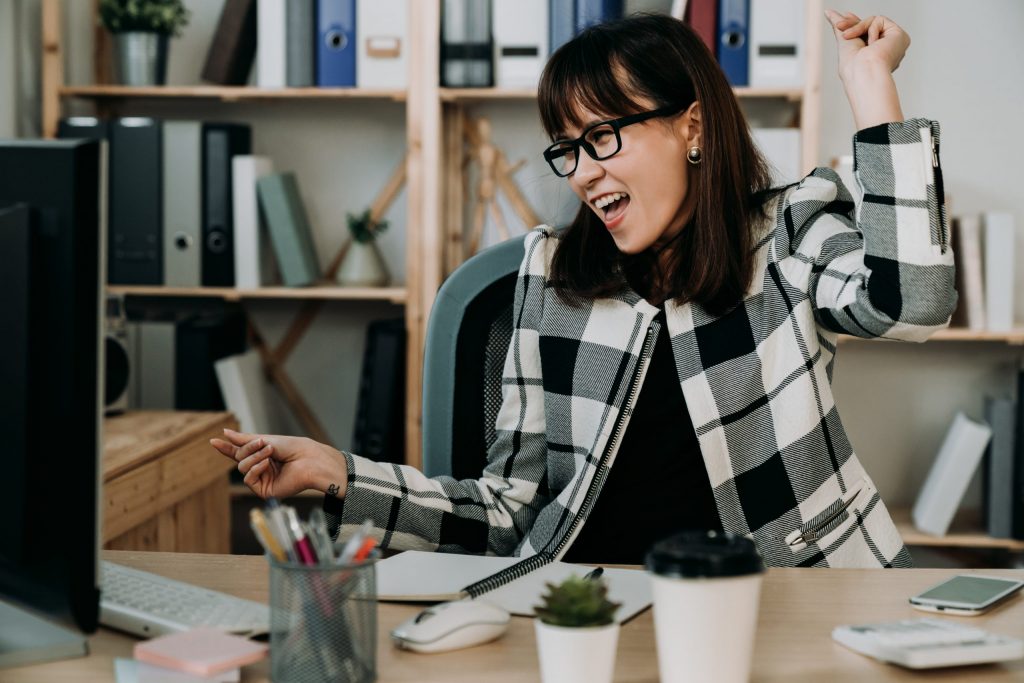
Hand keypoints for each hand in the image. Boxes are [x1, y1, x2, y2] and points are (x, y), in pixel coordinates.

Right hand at [210, 429, 347, 499]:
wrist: (309, 459)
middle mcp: (260, 468)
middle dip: (249, 449)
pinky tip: (267, 464)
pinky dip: (255, 469)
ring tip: (269, 452)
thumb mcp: (265, 440)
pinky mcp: (264, 490)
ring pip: (242, 468)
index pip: (240, 452)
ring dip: (254, 458)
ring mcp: (262, 480)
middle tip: (262, 443)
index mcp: (261, 455)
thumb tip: (224, 433)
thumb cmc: (293, 448)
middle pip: (239, 459)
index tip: (213, 441)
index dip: (227, 447)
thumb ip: (244, 440)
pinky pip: (248, 479)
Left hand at [825, 9, 909, 80]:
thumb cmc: (852, 66)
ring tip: (850, 37)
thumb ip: (839, 24)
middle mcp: (886, 50)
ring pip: (873, 21)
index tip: (843, 20)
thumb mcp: (844, 41)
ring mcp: (894, 43)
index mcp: (874, 55)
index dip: (855, 25)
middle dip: (852, 25)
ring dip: (858, 27)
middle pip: (868, 26)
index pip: (865, 33)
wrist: (863, 73)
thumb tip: (828, 12)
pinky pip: (880, 21)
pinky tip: (873, 44)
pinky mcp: (900, 36)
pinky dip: (871, 30)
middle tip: (839, 25)